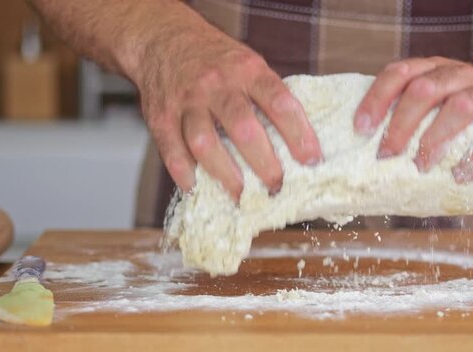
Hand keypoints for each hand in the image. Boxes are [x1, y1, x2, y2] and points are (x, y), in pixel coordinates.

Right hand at [132, 25, 321, 199]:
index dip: (299, 133)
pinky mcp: (160, 116)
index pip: (279, 102)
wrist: (163, 37)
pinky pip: (172, 150)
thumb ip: (267, 95)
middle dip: (264, 162)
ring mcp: (187, 101)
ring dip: (225, 174)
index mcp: (247, 70)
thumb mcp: (248, 63)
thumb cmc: (215, 58)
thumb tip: (298, 139)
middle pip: (243, 128)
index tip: (312, 159)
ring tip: (241, 194)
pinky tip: (197, 187)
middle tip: (277, 185)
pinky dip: (184, 173)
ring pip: (205, 143)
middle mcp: (217, 84)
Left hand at [353, 57, 472, 182]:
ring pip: (462, 106)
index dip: (377, 99)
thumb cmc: (466, 107)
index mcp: (435, 69)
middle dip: (402, 124)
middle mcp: (461, 75)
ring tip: (422, 165)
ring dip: (436, 138)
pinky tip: (461, 174)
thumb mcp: (438, 98)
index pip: (399, 73)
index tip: (361, 128)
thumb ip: (409, 110)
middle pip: (426, 89)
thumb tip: (366, 145)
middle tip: (387, 154)